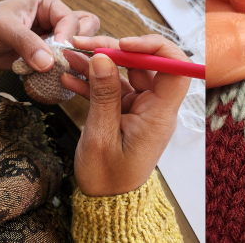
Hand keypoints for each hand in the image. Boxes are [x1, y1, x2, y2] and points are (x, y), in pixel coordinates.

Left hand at [0, 0, 98, 71]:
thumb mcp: (4, 29)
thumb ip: (26, 43)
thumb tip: (47, 63)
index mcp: (48, 4)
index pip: (71, 19)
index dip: (68, 36)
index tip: (60, 53)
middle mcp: (55, 20)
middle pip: (85, 29)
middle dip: (79, 44)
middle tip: (66, 60)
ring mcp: (53, 39)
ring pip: (79, 47)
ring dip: (73, 59)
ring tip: (60, 70)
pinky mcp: (48, 57)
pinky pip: (64, 63)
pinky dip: (63, 71)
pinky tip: (54, 79)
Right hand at [59, 35, 189, 195]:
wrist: (104, 201)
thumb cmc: (108, 177)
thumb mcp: (101, 135)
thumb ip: (103, 95)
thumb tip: (103, 58)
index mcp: (159, 115)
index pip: (176, 68)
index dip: (154, 48)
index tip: (123, 43)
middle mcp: (154, 108)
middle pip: (144, 64)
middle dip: (113, 49)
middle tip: (82, 45)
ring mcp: (139, 109)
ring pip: (123, 73)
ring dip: (96, 62)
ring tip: (69, 55)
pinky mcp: (124, 112)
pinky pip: (110, 88)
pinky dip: (90, 81)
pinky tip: (69, 76)